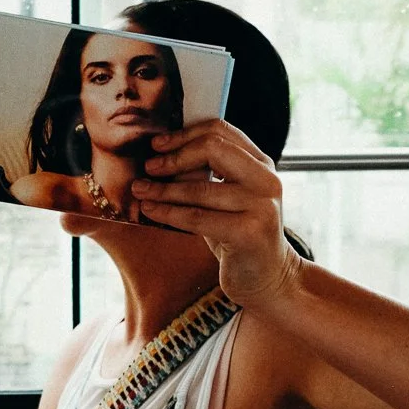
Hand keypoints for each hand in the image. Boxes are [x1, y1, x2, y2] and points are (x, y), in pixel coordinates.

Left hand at [131, 120, 303, 311]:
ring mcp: (261, 206)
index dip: (185, 134)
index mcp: (262, 164)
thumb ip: (208, 174)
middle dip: (174, 157)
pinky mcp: (249, 233)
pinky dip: (168, 213)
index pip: (221, 131)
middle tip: (148, 167)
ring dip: (163, 189)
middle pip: (212, 149)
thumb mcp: (227, 197)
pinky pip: (197, 217)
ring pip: (199, 188)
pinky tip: (150, 211)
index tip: (157, 144)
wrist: (268, 278)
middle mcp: (266, 180)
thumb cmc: (239, 235)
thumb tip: (160, 155)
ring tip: (140, 190)